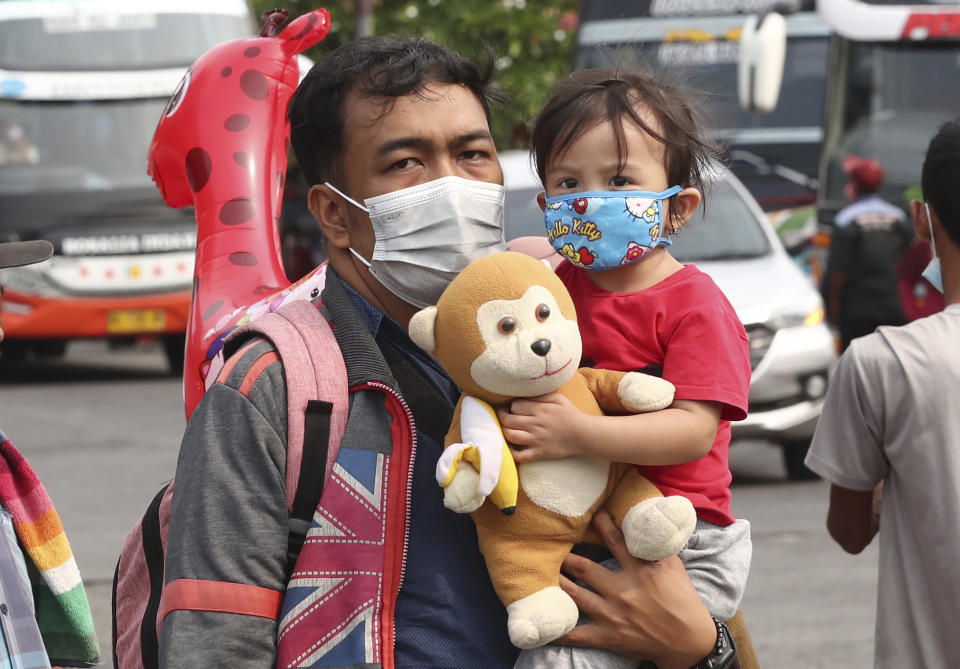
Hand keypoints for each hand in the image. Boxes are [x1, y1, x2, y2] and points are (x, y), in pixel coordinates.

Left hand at [497, 392, 589, 462]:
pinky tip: (511, 447)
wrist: (584, 435)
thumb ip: (541, 394)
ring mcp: (536, 440)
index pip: (515, 406)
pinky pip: (520, 455)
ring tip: (505, 429)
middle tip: (502, 416)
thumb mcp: (558, 398)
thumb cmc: (571, 414)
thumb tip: (525, 393)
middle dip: (502, 416)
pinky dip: (512, 452)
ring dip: (504, 431)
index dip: (511, 406)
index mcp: (539, 409)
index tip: (512, 407)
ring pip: (510, 435)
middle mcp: (535, 424)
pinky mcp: (539, 453)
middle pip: (508, 420)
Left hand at [554, 511, 715, 668]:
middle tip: (549, 547)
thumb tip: (646, 520)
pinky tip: (543, 624)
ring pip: (575, 596)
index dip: (600, 524)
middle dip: (565, 557)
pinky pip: (577, 635)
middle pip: (584, 569)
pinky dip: (558, 631)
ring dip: (556, 583)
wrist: (689, 642)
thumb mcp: (674, 567)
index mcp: (639, 570)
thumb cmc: (682, 601)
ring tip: (540, 573)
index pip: (614, 540)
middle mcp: (622, 591)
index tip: (590, 514)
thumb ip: (656, 545)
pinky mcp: (608, 637)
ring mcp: (612, 615)